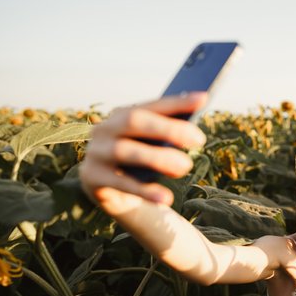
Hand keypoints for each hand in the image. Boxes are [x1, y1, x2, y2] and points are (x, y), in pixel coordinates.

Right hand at [79, 93, 207, 210]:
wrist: (114, 193)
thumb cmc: (142, 163)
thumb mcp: (154, 147)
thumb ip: (167, 136)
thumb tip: (194, 132)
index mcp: (122, 114)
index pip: (151, 105)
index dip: (177, 102)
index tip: (203, 98)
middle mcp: (104, 129)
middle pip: (135, 122)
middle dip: (169, 128)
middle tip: (200, 139)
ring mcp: (96, 152)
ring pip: (126, 151)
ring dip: (159, 157)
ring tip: (186, 166)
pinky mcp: (92, 178)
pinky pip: (121, 184)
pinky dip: (145, 191)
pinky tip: (166, 198)